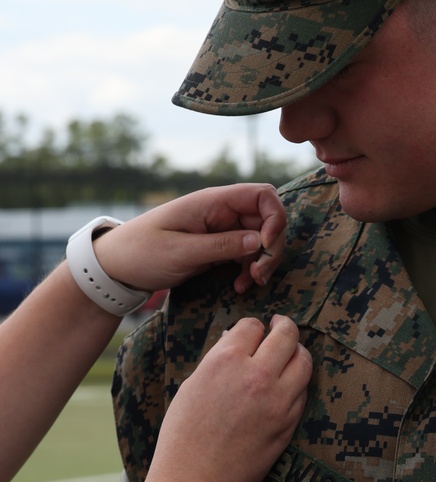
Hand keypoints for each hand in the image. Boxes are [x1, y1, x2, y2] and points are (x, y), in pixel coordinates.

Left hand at [92, 184, 287, 295]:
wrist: (117, 267)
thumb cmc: (142, 253)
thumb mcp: (181, 252)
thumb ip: (222, 246)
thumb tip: (259, 241)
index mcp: (213, 202)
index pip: (262, 195)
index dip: (274, 218)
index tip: (264, 246)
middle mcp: (221, 211)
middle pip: (267, 220)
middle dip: (271, 247)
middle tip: (260, 275)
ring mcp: (221, 229)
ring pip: (260, 240)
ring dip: (262, 262)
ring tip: (249, 284)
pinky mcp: (218, 247)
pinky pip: (247, 254)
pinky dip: (249, 270)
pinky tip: (239, 286)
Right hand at [149, 316, 311, 481]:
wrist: (195, 480)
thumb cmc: (184, 435)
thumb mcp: (194, 385)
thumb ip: (220, 361)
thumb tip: (239, 343)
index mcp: (225, 361)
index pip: (252, 326)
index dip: (252, 327)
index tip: (253, 330)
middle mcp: (257, 375)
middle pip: (287, 335)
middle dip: (284, 326)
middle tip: (281, 325)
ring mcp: (278, 400)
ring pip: (304, 361)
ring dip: (298, 352)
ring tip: (292, 352)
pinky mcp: (289, 422)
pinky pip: (302, 392)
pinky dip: (297, 383)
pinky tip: (288, 384)